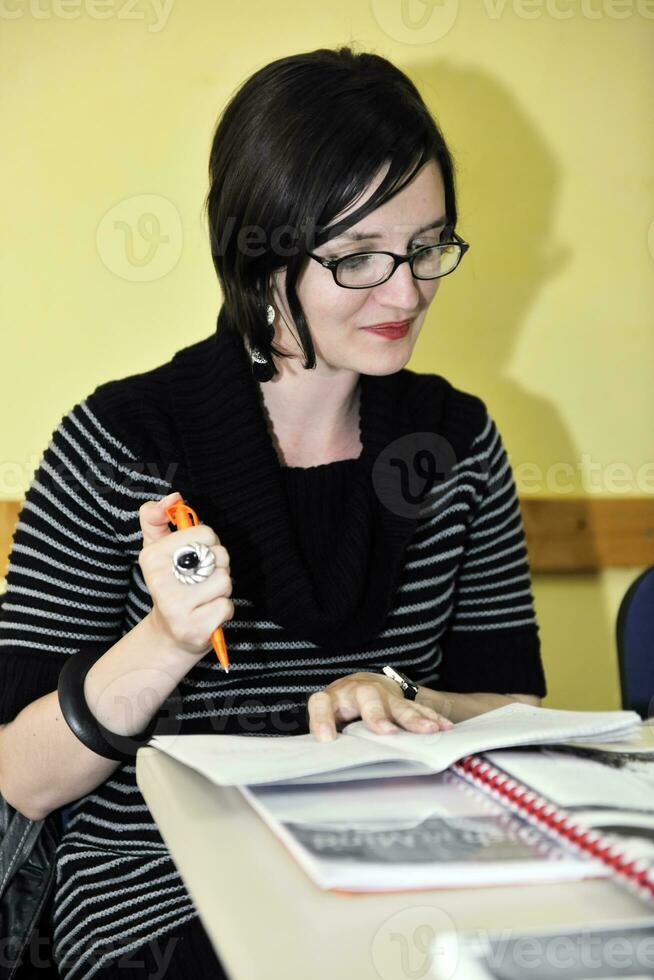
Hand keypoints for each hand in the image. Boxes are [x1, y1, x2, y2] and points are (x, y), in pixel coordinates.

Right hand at [138, 491, 234, 657]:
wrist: (169, 634)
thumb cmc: (170, 584)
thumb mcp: (156, 549)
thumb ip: (156, 518)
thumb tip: (174, 497)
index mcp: (152, 557)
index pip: (206, 533)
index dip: (209, 543)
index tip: (196, 556)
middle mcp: (160, 582)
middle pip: (219, 556)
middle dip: (217, 566)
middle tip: (200, 580)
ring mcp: (177, 608)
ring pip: (224, 581)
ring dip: (221, 589)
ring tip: (203, 597)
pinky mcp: (194, 629)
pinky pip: (227, 606)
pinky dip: (222, 610)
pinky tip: (206, 614)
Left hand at [307, 671, 453, 741]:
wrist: (358, 684)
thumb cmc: (340, 707)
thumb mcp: (327, 717)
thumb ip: (326, 732)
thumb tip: (325, 756)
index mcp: (335, 698)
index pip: (322, 703)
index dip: (322, 718)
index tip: (326, 739)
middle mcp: (359, 691)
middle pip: (367, 697)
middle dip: (377, 715)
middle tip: (386, 732)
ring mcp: (383, 694)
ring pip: (398, 704)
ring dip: (413, 718)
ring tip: (428, 731)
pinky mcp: (401, 700)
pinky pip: (418, 708)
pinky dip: (431, 718)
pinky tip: (444, 728)